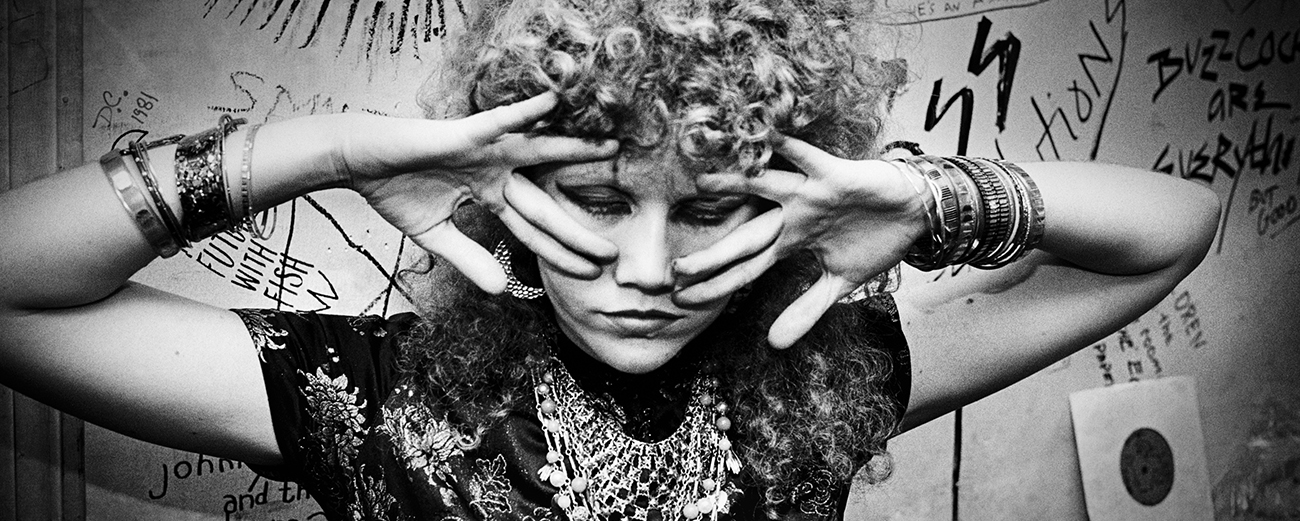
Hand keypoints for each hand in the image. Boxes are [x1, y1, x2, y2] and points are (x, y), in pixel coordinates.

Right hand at [338, 93, 618, 293]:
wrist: (358, 161)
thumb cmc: (394, 188)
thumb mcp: (435, 235)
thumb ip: (469, 258)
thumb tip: (501, 290)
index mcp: (491, 194)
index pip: (533, 232)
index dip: (560, 253)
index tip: (591, 275)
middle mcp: (496, 171)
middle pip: (545, 204)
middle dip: (577, 231)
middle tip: (613, 254)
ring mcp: (484, 150)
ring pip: (538, 152)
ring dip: (576, 150)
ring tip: (614, 149)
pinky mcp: (464, 134)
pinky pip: (500, 121)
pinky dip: (526, 112)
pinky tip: (555, 103)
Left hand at [672, 136, 925, 347]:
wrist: (914, 211)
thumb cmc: (874, 239)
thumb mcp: (838, 283)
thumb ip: (805, 311)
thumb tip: (773, 346)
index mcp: (788, 243)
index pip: (745, 270)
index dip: (715, 285)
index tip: (681, 301)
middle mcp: (791, 217)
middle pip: (744, 238)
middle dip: (713, 256)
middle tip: (674, 272)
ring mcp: (809, 195)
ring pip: (765, 188)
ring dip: (735, 185)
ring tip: (701, 182)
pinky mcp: (833, 176)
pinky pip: (807, 159)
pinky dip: (790, 147)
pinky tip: (766, 134)